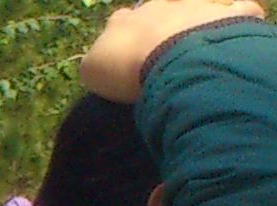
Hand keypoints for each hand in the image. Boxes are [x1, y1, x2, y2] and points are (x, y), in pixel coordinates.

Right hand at [87, 0, 262, 100]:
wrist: (173, 59)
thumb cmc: (127, 67)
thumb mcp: (93, 71)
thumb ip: (97, 62)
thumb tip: (101, 63)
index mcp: (124, 21)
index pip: (119, 21)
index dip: (122, 35)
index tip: (125, 55)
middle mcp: (159, 7)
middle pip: (158, 11)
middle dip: (160, 25)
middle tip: (161, 51)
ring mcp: (195, 7)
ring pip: (196, 7)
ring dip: (196, 20)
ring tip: (197, 43)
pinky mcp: (229, 15)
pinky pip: (240, 9)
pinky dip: (238, 17)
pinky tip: (232, 32)